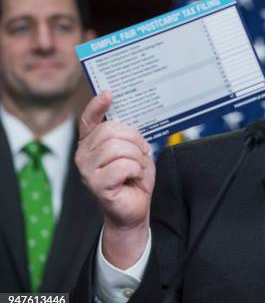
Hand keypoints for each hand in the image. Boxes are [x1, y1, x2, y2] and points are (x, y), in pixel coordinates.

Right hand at [75, 91, 154, 267]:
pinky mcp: (96, 184)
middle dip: (135, 141)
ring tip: (137, 169)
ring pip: (119, 148)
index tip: (109, 93)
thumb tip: (129, 118)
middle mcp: (84, 154)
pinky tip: (133, 178)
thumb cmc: (134, 179)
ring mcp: (86, 170)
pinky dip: (136, 170)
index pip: (89, 119)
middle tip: (142, 154)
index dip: (98, 105)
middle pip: (112, 131)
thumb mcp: (134, 151)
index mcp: (91, 143)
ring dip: (137, 158)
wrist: (134, 209)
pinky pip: (123, 166)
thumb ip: (127, 135)